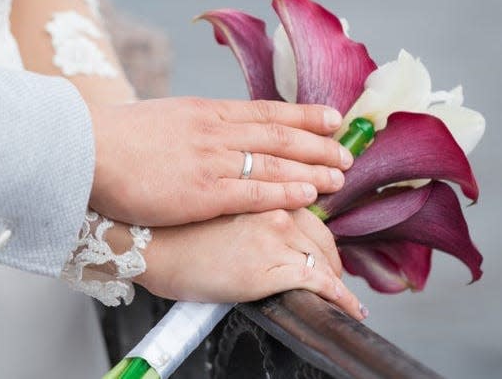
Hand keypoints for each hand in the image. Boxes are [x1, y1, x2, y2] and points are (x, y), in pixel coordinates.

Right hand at [88, 97, 352, 225]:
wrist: (87, 150)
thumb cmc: (116, 139)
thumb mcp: (163, 119)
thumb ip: (194, 126)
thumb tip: (212, 132)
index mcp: (206, 112)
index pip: (266, 111)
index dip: (304, 115)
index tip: (332, 118)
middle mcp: (216, 131)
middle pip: (280, 136)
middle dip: (318, 144)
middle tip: (347, 153)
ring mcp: (212, 161)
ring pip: (275, 162)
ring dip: (312, 168)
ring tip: (339, 176)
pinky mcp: (203, 192)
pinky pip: (255, 191)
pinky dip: (286, 191)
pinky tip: (309, 195)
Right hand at [120, 208, 364, 320]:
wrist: (150, 245)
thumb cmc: (174, 230)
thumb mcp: (220, 207)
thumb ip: (251, 213)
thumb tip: (268, 234)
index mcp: (265, 192)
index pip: (309, 216)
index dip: (320, 241)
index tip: (323, 255)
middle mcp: (277, 210)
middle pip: (321, 239)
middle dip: (330, 263)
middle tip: (333, 281)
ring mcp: (277, 239)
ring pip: (323, 262)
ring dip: (334, 283)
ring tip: (340, 298)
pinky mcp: (274, 269)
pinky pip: (321, 286)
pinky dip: (342, 299)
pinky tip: (352, 310)